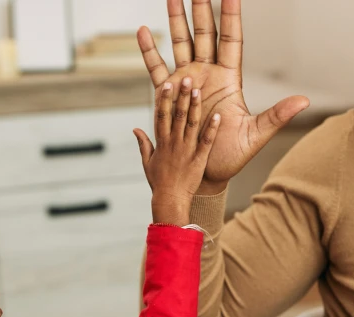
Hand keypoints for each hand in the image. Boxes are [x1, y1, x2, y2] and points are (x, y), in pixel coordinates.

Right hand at [135, 77, 221, 225]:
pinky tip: (218, 116)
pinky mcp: (199, 159)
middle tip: (186, 79)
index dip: (164, 98)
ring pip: (192, 125)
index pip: (161, 115)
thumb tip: (135, 129)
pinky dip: (212, 129)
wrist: (171, 200)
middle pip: (177, 115)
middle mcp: (173, 143)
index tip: (167, 83)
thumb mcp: (147, 162)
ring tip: (199, 91)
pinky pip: (206, 141)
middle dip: (182, 96)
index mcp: (161, 142)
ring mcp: (187, 150)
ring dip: (196, 107)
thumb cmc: (159, 182)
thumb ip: (143, 144)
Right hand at [137, 0, 310, 194]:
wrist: (205, 174)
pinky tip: (143, 31)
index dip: (230, 16)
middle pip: (204, 33)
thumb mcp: (256, 135)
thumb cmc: (232, 156)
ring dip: (176, 20)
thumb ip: (277, 115)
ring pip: (180, 43)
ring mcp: (187, 81)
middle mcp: (207, 74)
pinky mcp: (169, 94)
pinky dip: (149, 50)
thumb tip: (304, 101)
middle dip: (201, 8)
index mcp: (229, 78)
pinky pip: (157, 68)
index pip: (231, 39)